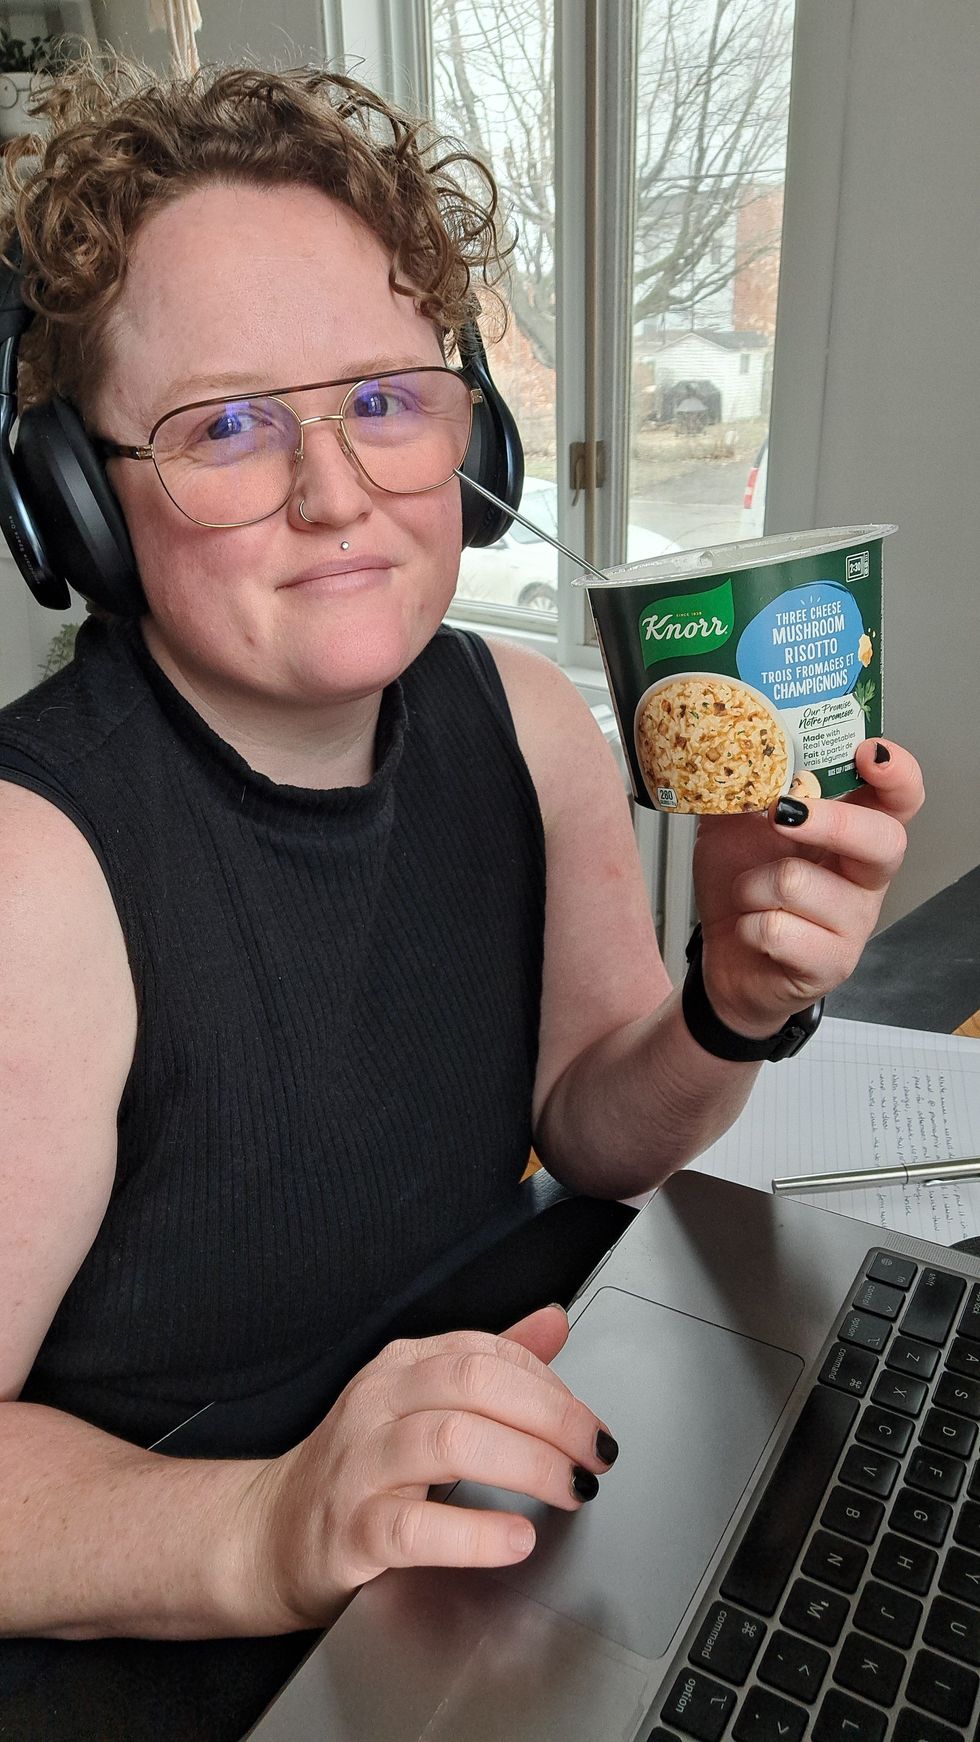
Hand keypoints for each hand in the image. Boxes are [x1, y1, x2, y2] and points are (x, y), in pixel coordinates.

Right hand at [238, 1305, 616, 1630]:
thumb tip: (554, 1321)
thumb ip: (492, 1362)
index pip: (488, 1352)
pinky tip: (516, 1539)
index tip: (591, 1425)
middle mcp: (379, 1403)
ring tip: (569, 1488)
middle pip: (475, 1383)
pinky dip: (474, 1534)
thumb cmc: (358, 1468)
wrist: (270, 1534)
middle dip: (551, 1417)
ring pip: (450, 1440)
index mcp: (402, 1367)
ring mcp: (360, 1464)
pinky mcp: (349, 1530)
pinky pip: (414, 1526)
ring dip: (526, 1463)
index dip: (552, 1386)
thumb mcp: (422, 1402)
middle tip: (593, 1455)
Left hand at [692, 739, 923, 1037]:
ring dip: (752, 884)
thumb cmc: (742, 889)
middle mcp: (865, 877)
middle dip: (828, 822)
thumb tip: (732, 745)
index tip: (869, 751)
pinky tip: (752, 930)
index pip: (901, 799)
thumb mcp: (734, 827)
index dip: (898, 773)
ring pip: (799, 882)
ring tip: (749, 895)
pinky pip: (779, 929)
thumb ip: (741, 788)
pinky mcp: (831, 964)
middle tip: (781, 815)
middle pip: (881, 839)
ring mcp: (853, 923)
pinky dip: (748, 925)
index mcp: (853, 835)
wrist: (726, 959)